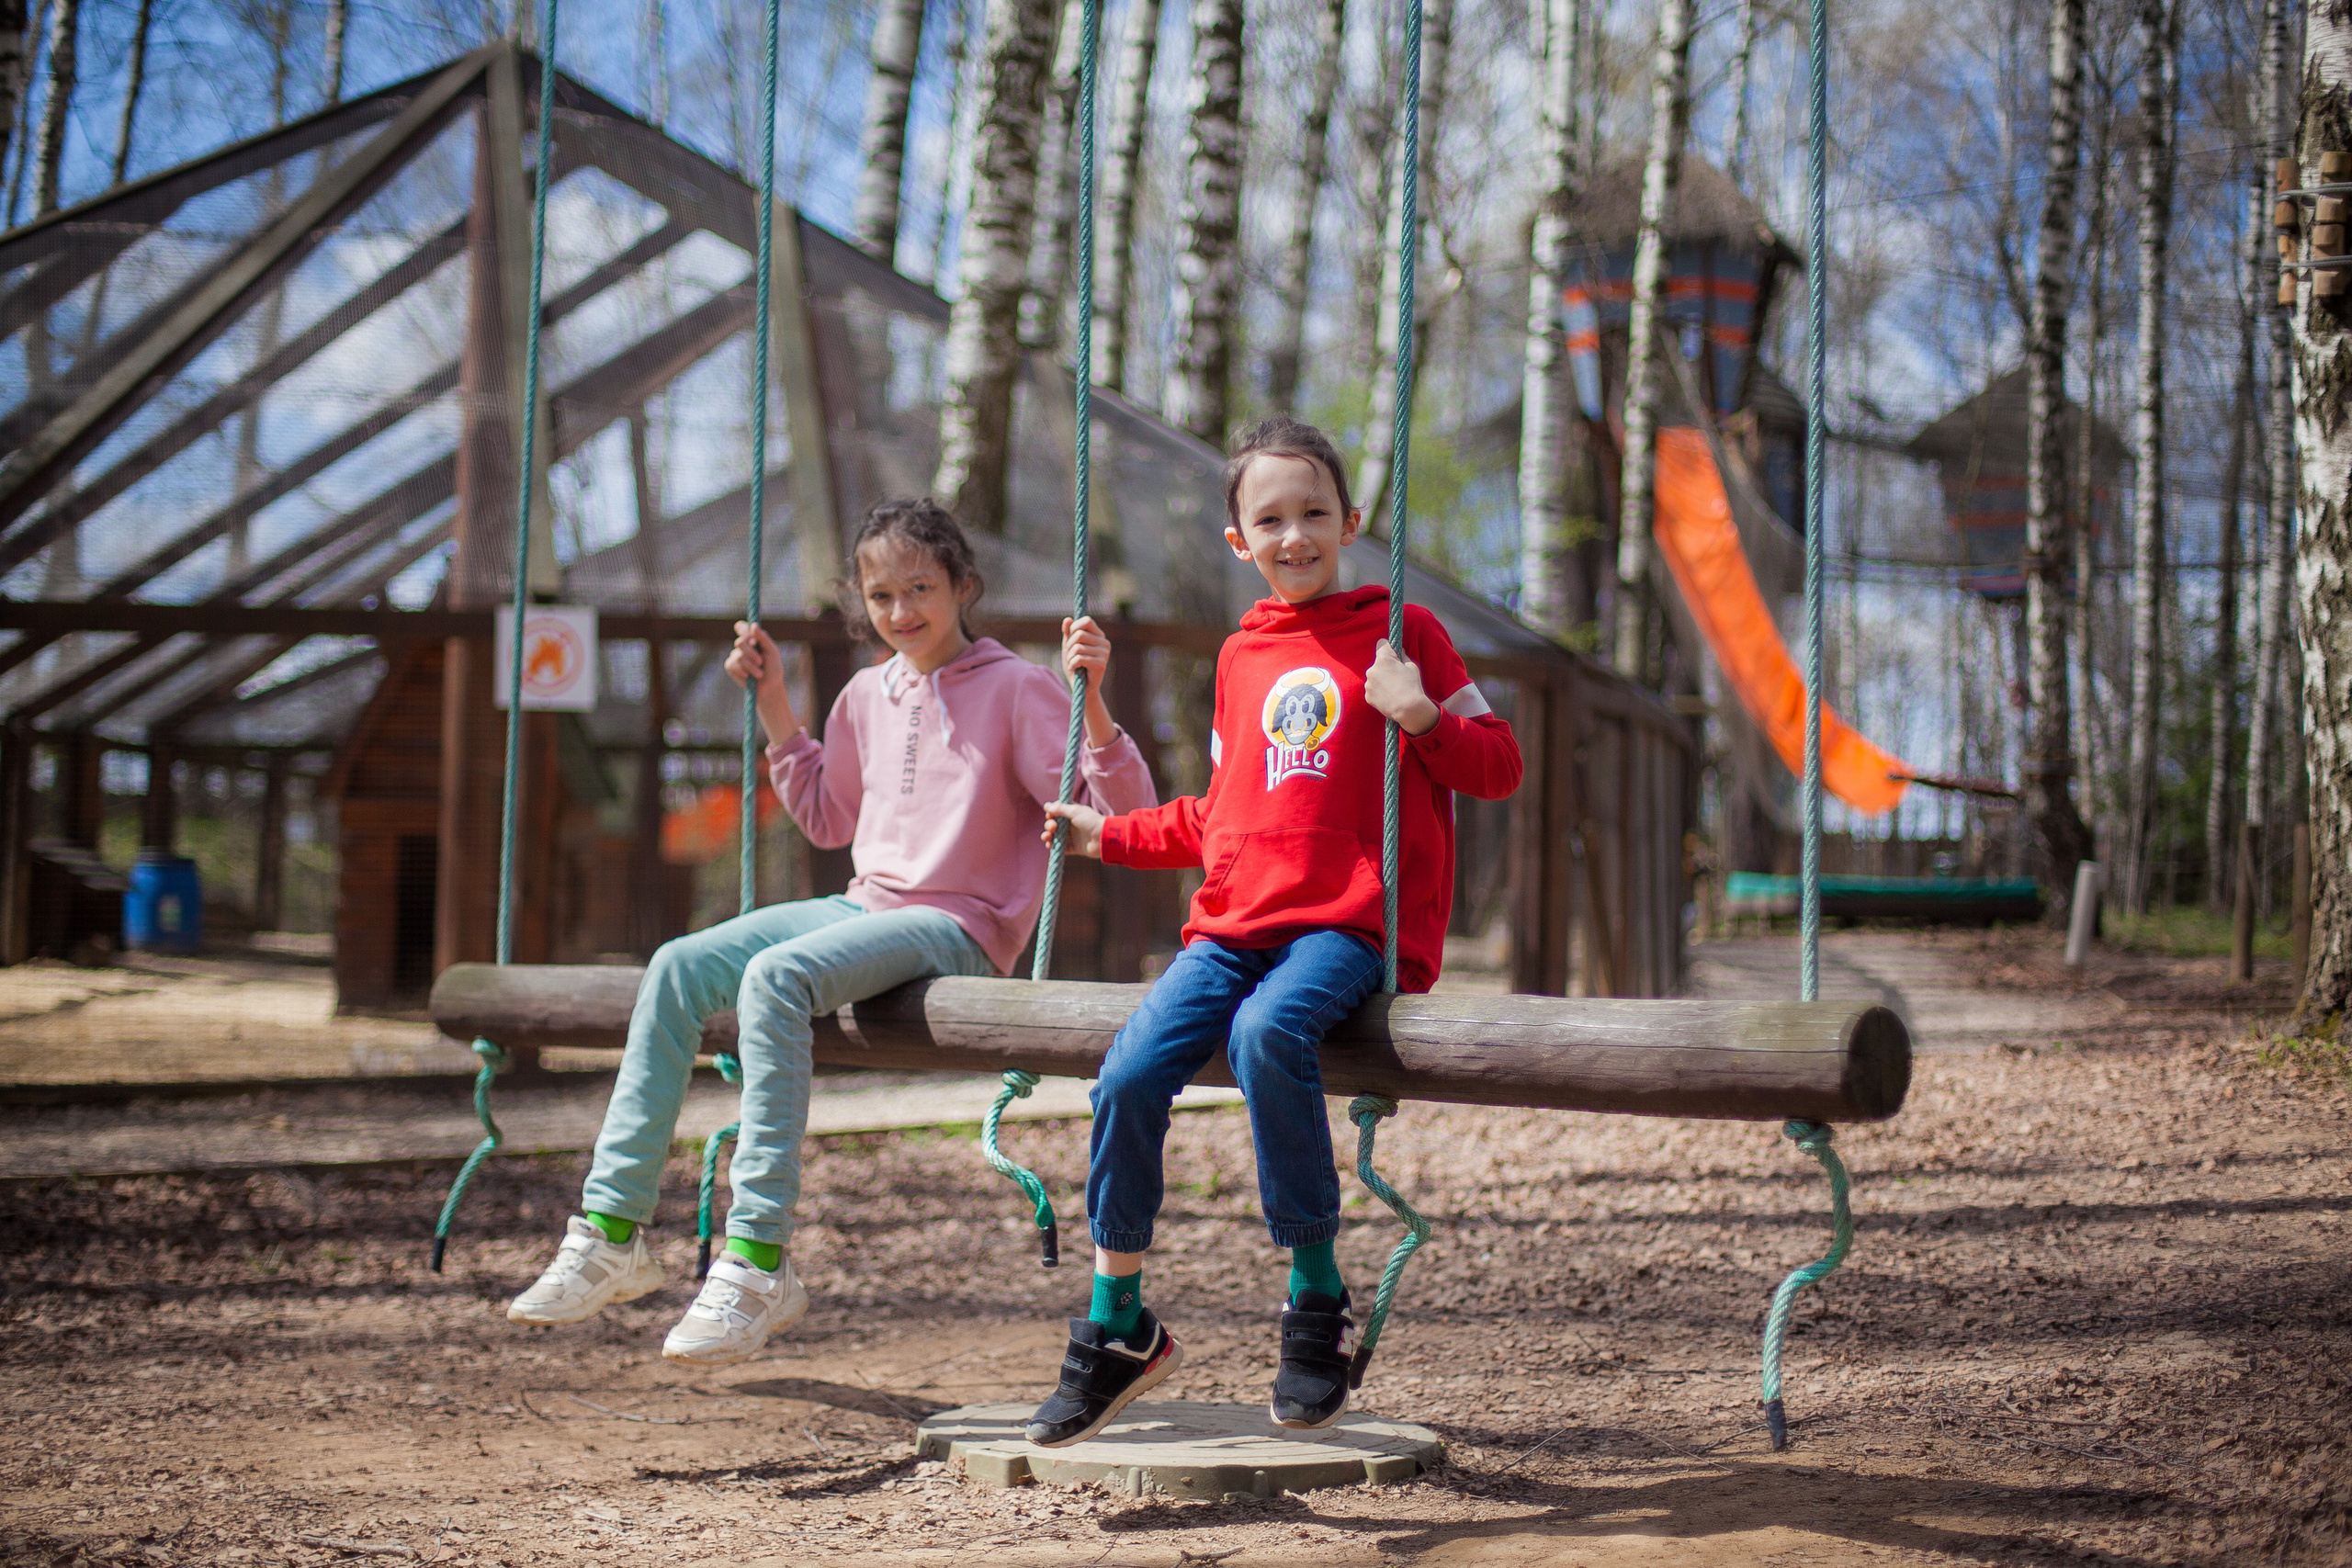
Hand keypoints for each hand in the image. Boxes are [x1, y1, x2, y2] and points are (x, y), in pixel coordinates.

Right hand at [725, 621, 801, 745]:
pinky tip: (748, 676)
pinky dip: (742, 670)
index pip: (742, 628)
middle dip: (751, 653)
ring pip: (737, 654)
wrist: (769, 688)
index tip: (751, 637)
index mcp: (753, 639)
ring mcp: (735, 655)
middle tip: (761, 662)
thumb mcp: (772, 652)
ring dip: (750, 665)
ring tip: (759, 674)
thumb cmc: (773, 669)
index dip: (742, 629)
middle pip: (740, 641)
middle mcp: (743, 646)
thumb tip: (753, 625)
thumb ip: (763, 638)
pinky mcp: (730, 666)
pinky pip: (732, 664)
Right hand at [1041, 801, 1105, 858]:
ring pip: (1056, 837)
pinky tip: (1050, 845)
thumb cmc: (1090, 821)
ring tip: (1047, 837)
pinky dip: (1055, 847)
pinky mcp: (1075, 848)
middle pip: (1055, 825)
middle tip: (1052, 827)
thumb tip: (1046, 806)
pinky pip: (1062, 848)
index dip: (1051, 814)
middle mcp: (1072, 825)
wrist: (1104, 837)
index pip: (1057, 813)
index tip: (1049, 815)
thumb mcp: (1075, 811)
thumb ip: (1060, 808)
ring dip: (1048, 836)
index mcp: (1073, 814)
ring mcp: (1074, 837)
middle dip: (1049, 825)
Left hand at [1062, 615, 1117, 747]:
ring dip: (1069, 657)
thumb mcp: (1069, 648)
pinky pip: (1079, 658)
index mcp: (1099, 636)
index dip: (1074, 627)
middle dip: (1069, 646)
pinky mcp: (1101, 664)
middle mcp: (1105, 643)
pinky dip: (1072, 664)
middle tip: (1070, 657)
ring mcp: (1105, 653)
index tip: (1070, 638)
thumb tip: (1067, 619)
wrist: (1082, 690)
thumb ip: (1068, 633)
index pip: (1087, 620)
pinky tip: (1075, 669)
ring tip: (1072, 664)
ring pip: (1078, 647)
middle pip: (1080, 634)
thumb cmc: (1076, 667)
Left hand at [1365, 639, 1439, 735]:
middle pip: (1378, 663)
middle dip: (1385, 666)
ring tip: (1393, 689)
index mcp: (1383, 659)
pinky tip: (1389, 696)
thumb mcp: (1411, 667)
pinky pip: (1373, 689)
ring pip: (1374, 677)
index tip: (1394, 654)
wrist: (1408, 709)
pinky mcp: (1367, 696)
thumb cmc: (1412, 686)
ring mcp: (1368, 684)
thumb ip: (1402, 656)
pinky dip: (1379, 691)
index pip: (1381, 644)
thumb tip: (1398, 652)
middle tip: (1397, 676)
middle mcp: (1372, 670)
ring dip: (1381, 679)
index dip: (1389, 648)